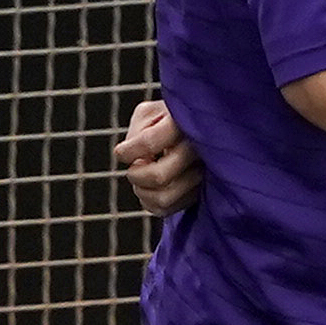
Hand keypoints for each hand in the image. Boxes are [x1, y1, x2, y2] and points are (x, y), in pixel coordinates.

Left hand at [114, 95, 201, 214]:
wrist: (199, 131)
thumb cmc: (166, 120)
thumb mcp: (148, 115)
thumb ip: (137, 133)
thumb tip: (131, 159)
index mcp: (184, 123)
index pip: (149, 142)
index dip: (129, 152)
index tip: (121, 152)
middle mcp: (200, 150)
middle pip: (158, 177)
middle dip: (136, 176)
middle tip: (134, 168)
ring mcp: (204, 174)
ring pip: (163, 198)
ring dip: (142, 191)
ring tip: (142, 178)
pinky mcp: (200, 193)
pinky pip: (166, 209)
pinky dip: (150, 202)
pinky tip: (151, 188)